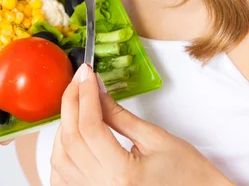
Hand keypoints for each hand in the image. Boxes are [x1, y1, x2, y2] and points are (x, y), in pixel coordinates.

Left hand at [50, 63, 233, 185]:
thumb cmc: (188, 175)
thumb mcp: (156, 138)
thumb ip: (120, 115)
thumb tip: (96, 90)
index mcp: (122, 174)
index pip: (90, 125)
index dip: (85, 93)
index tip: (87, 73)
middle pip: (71, 139)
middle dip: (71, 102)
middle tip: (80, 79)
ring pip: (60, 159)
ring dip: (64, 127)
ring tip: (78, 103)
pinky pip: (63, 179)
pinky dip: (61, 155)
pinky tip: (70, 136)